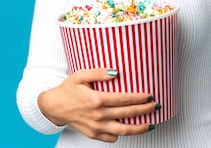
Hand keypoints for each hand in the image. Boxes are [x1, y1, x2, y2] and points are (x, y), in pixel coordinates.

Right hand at [38, 68, 158, 142]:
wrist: (54, 106)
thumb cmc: (68, 90)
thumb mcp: (80, 75)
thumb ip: (98, 72)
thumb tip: (116, 72)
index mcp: (96, 99)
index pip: (124, 99)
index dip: (139, 98)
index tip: (150, 95)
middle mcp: (97, 115)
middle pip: (127, 114)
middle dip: (145, 110)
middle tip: (156, 106)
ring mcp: (96, 127)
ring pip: (123, 130)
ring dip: (139, 128)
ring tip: (151, 124)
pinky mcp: (93, 134)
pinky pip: (111, 138)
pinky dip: (122, 134)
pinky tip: (129, 128)